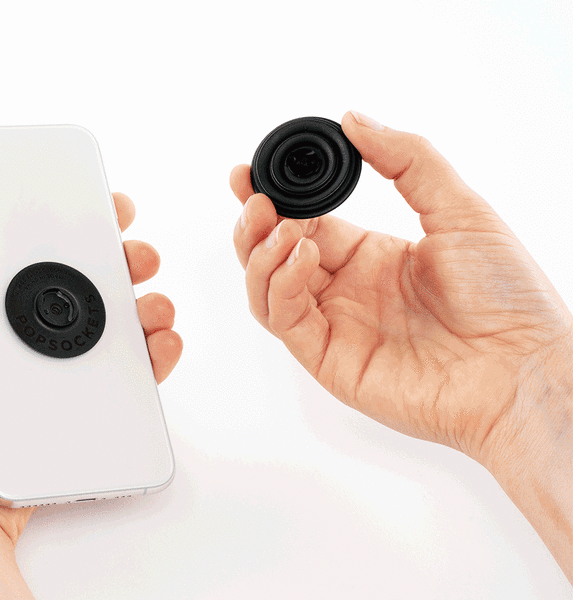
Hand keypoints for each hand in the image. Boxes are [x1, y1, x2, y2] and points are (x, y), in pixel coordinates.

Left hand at [0, 186, 181, 598]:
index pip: (32, 246)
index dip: (67, 218)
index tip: (97, 201)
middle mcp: (20, 331)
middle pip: (82, 280)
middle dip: (120, 257)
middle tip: (135, 251)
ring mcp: (50, 367)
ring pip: (112, 322)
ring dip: (145, 303)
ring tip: (153, 303)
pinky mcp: (75, 402)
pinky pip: (125, 371)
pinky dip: (153, 353)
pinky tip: (160, 342)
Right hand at [232, 111, 572, 582]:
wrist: (525, 369)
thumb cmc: (507, 295)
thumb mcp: (460, 208)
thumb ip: (406, 159)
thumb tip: (354, 119)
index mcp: (371, 255)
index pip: (304, 222)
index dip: (274, 199)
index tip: (250, 175)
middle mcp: (346, 290)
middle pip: (275, 255)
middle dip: (255, 224)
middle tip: (254, 197)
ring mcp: (335, 325)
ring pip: (267, 288)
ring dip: (260, 253)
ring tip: (277, 225)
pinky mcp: (329, 358)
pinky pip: (284, 319)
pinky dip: (280, 284)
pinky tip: (301, 255)